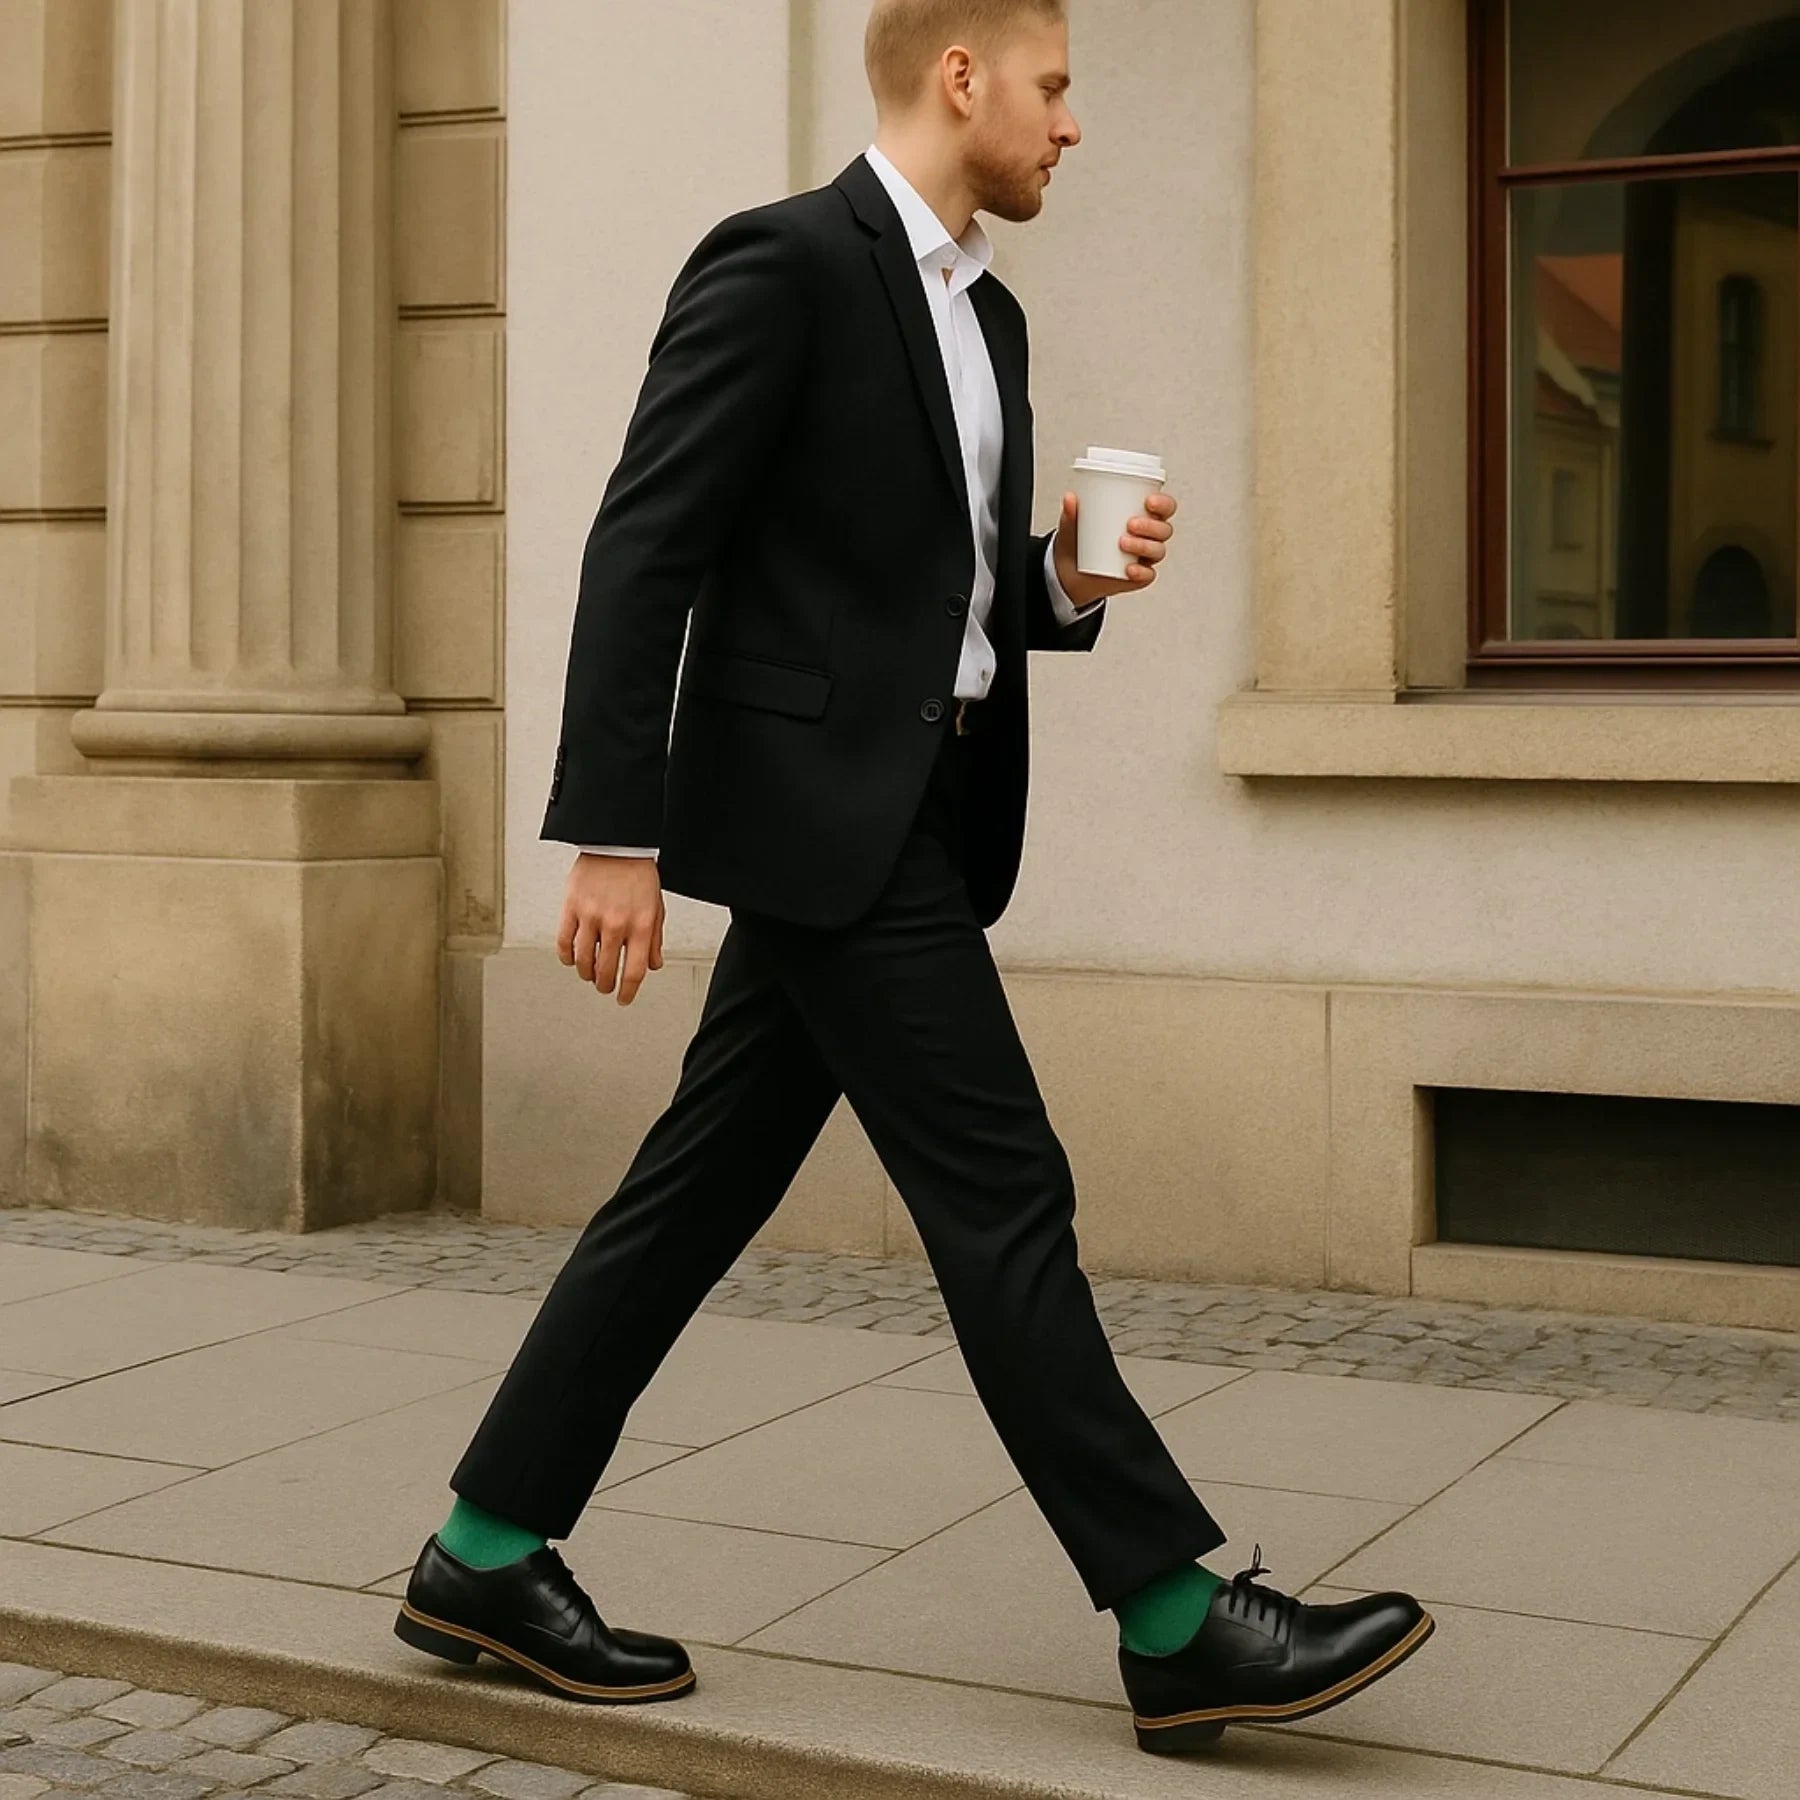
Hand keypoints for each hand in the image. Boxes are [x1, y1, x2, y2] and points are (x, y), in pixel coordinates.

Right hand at [557, 854, 664, 1005]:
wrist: (617, 844)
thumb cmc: (638, 875)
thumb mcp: (656, 908)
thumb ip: (654, 940)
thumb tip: (652, 965)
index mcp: (641, 926)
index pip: (633, 972)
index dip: (627, 991)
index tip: (623, 999)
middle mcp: (616, 924)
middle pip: (605, 971)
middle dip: (605, 985)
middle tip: (604, 987)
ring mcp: (591, 917)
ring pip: (583, 961)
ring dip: (586, 974)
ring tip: (589, 974)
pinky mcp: (571, 908)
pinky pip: (564, 943)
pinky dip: (567, 957)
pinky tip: (572, 959)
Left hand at [1053, 489, 1177, 609]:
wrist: (1069, 572)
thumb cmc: (1080, 541)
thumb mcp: (1073, 525)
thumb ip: (1071, 512)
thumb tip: (1069, 498)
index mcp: (1142, 516)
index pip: (1165, 507)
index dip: (1164, 503)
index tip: (1149, 501)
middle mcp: (1148, 536)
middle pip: (1164, 529)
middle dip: (1151, 525)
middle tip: (1130, 524)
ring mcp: (1144, 558)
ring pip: (1158, 551)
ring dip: (1144, 546)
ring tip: (1122, 543)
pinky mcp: (1138, 577)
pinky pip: (1148, 576)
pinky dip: (1141, 572)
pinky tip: (1129, 569)